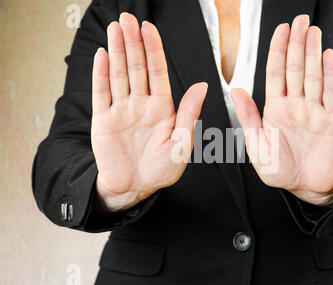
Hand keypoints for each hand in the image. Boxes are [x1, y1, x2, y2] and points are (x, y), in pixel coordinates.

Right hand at [91, 13, 207, 211]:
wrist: (136, 187)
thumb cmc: (161, 169)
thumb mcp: (181, 143)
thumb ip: (189, 113)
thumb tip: (202, 85)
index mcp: (162, 108)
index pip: (157, 72)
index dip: (153, 50)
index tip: (149, 28)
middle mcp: (141, 104)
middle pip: (137, 67)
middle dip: (133, 43)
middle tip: (127, 19)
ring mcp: (121, 110)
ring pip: (119, 75)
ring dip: (116, 51)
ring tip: (115, 29)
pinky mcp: (104, 120)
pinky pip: (102, 93)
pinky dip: (101, 75)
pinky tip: (102, 56)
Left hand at [231, 15, 332, 205]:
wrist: (306, 187)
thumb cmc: (280, 170)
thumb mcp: (257, 145)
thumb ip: (248, 117)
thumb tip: (236, 90)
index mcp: (275, 109)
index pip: (275, 73)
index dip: (277, 50)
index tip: (281, 29)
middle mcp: (295, 105)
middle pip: (295, 68)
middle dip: (296, 43)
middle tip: (300, 20)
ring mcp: (314, 111)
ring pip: (313, 75)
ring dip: (313, 53)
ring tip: (313, 30)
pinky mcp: (331, 120)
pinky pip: (331, 93)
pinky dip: (330, 74)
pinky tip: (327, 56)